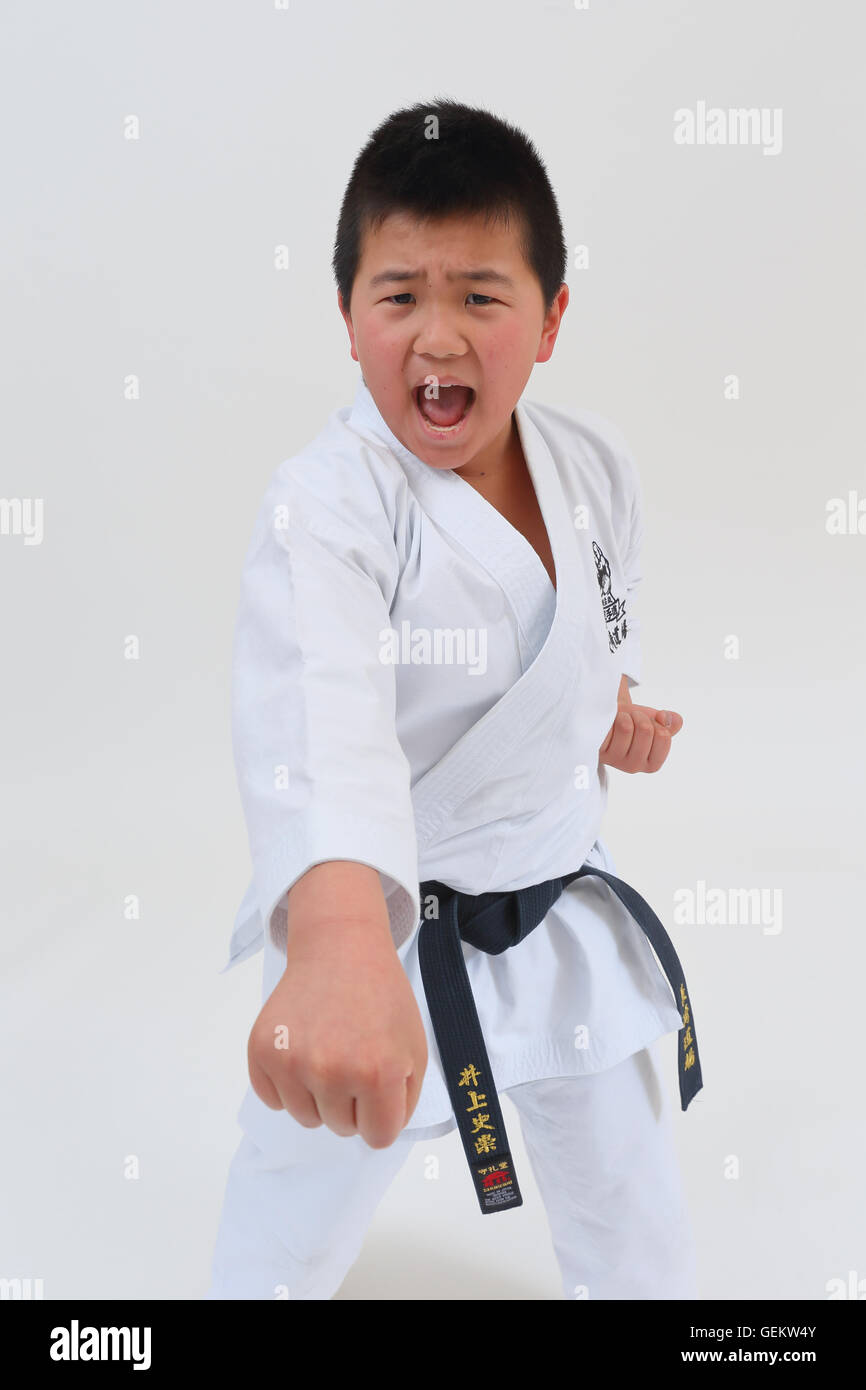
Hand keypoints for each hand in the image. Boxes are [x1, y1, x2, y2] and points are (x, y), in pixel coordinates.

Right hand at [247, 919, 428, 1148]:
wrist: (340, 949)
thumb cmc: (381, 997)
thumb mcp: (413, 1047)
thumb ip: (402, 1101)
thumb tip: (376, 1134)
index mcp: (378, 1073)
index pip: (378, 1137)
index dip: (381, 1115)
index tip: (380, 1088)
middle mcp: (332, 1071)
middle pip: (341, 1129)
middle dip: (351, 1102)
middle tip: (354, 1057)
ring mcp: (293, 1062)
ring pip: (306, 1118)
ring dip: (318, 1096)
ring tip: (329, 1052)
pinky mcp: (262, 1051)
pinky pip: (273, 1100)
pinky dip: (288, 1085)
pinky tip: (303, 1050)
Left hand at [599, 701, 682, 773]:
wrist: (609, 718)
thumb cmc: (633, 722)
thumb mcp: (655, 722)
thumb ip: (670, 723)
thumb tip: (666, 719)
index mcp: (652, 764)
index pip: (663, 736)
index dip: (657, 722)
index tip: (649, 724)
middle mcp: (633, 766)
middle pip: (646, 730)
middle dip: (640, 716)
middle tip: (632, 719)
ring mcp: (614, 760)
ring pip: (626, 726)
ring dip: (623, 715)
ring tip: (619, 720)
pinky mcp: (598, 750)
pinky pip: (608, 727)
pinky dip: (609, 719)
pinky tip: (608, 725)